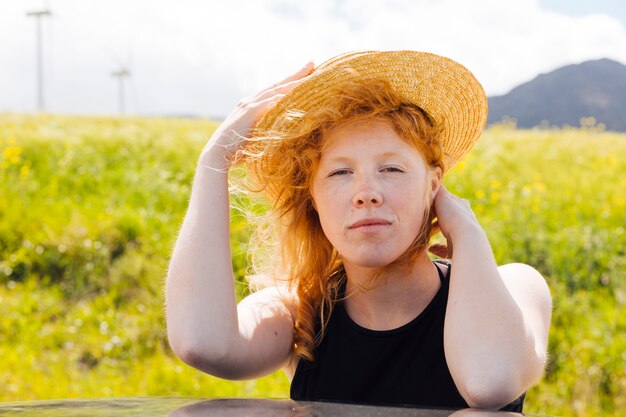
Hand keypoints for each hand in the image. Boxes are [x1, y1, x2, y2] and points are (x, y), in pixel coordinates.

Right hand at [200, 62, 314, 168]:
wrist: (217, 154)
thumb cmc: (235, 152)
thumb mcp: (254, 137)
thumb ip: (265, 131)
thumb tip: (280, 136)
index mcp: (251, 106)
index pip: (274, 91)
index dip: (290, 82)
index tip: (305, 74)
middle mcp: (250, 101)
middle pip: (278, 85)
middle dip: (296, 74)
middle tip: (312, 63)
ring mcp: (249, 105)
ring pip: (276, 90)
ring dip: (294, 83)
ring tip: (311, 76)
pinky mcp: (249, 112)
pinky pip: (269, 102)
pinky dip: (282, 97)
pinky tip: (296, 93)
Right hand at [430, 185, 481, 257]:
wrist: (466, 238)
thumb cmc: (453, 216)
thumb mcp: (442, 197)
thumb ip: (437, 188)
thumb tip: (433, 176)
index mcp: (462, 205)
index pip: (449, 200)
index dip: (438, 200)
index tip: (427, 202)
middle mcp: (465, 219)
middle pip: (449, 216)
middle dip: (438, 217)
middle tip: (424, 218)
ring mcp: (462, 234)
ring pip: (448, 232)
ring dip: (437, 233)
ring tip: (426, 233)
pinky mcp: (458, 248)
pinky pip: (446, 249)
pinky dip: (437, 248)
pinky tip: (430, 248)